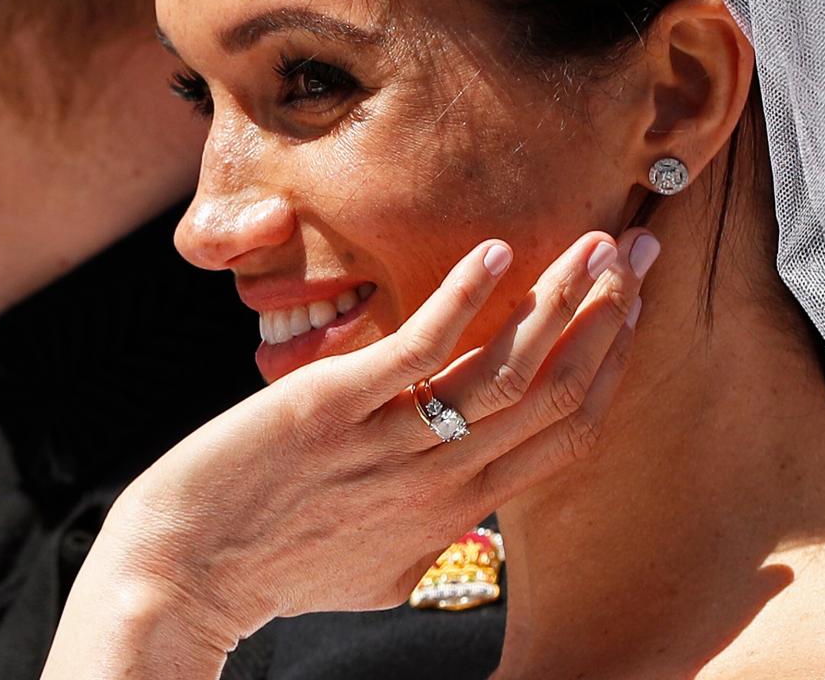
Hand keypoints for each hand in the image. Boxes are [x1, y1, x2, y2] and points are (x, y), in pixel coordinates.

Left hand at [40, 228, 658, 678]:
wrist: (183, 578)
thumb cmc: (280, 567)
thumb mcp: (380, 566)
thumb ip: (432, 529)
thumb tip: (464, 507)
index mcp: (458, 511)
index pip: (564, 436)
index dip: (608, 370)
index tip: (630, 314)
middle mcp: (443, 480)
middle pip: (554, 393)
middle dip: (608, 320)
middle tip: (641, 256)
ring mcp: (391, 445)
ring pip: (505, 370)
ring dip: (558, 301)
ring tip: (596, 245)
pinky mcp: (333, 410)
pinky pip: (418, 352)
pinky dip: (462, 299)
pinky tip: (494, 251)